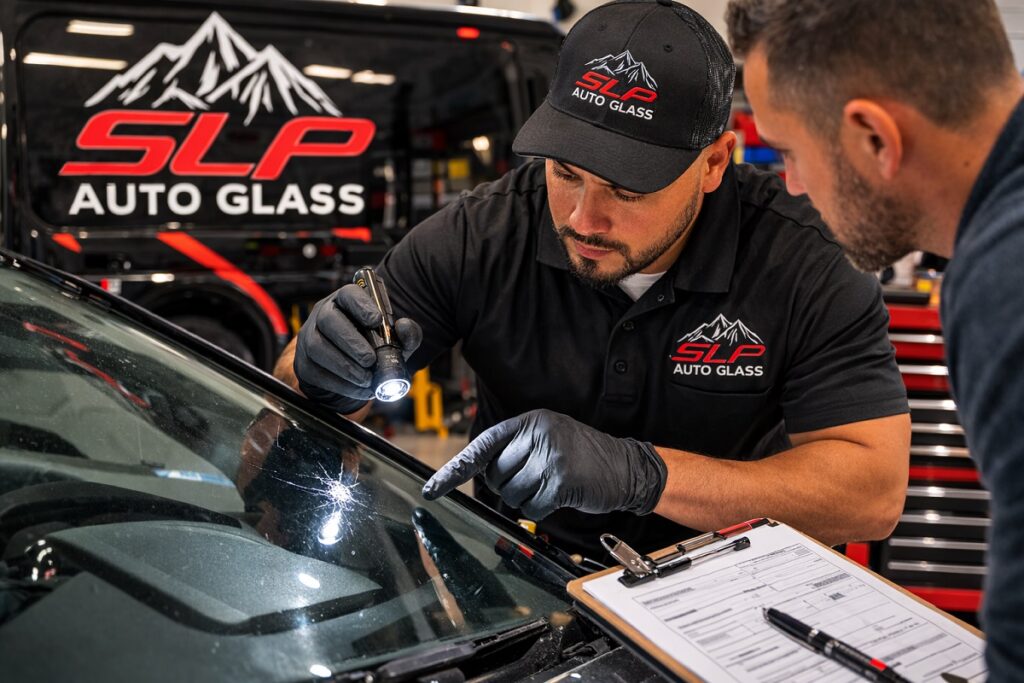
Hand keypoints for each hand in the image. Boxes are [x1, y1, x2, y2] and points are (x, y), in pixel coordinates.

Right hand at [294, 283, 421, 413]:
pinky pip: (317, 372)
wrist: (352, 372)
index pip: (348, 294)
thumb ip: (407, 334)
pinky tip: (358, 389)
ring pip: (318, 347)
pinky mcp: (304, 364)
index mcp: (346, 302)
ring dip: (345, 366)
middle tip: (370, 359)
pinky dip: (340, 384)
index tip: (377, 320)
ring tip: (366, 378)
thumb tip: (404, 327)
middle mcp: (323, 315)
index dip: (361, 305)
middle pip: (329, 319)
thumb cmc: (375, 347)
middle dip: (351, 341)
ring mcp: (309, 338)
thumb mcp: (396, 340)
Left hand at [421, 409, 666, 518]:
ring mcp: (551, 458)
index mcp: (530, 422)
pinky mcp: (561, 483)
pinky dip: (542, 510)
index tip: (433, 489)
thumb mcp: (548, 437)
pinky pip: (532, 509)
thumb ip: (515, 448)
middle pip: (495, 476)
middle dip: (510, 484)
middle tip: (536, 478)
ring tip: (551, 484)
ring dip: (528, 498)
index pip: (483, 446)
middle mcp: (538, 435)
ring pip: (511, 494)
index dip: (455, 470)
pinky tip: (560, 496)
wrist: (626, 466)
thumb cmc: (582, 455)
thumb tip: (478, 471)